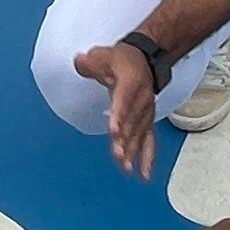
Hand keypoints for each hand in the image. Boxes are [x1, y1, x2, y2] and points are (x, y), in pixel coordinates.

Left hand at [74, 39, 169, 176]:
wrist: (146, 59)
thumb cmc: (123, 60)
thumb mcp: (104, 55)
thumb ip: (90, 62)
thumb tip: (79, 61)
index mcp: (130, 82)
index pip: (124, 101)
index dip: (119, 116)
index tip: (114, 131)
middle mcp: (141, 99)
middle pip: (132, 121)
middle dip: (125, 139)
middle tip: (118, 154)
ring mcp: (146, 112)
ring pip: (140, 133)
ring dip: (133, 150)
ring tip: (125, 167)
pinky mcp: (148, 121)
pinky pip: (149, 140)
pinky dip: (147, 158)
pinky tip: (144, 175)